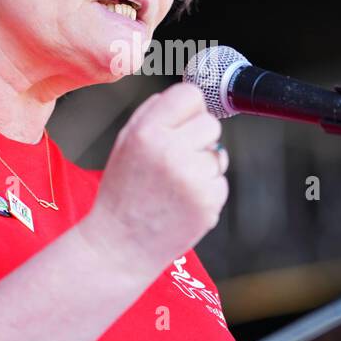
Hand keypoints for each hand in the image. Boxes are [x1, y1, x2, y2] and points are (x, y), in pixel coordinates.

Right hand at [83, 83, 228, 273]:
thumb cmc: (122, 192)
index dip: (189, 108)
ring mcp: (192, 178)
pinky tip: (182, 204)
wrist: (119, 246)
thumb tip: (188, 94)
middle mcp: (170, 151)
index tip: (184, 121)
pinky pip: (220, 182)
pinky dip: (207, 192)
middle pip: (211, 123)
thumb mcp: (125, 144)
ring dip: (203, 167)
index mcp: (146, 132)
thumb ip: (153, 114)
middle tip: (176, 160)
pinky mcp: (208, 202)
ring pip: (218, 155)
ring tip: (175, 187)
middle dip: (198, 139)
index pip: (189, 95)